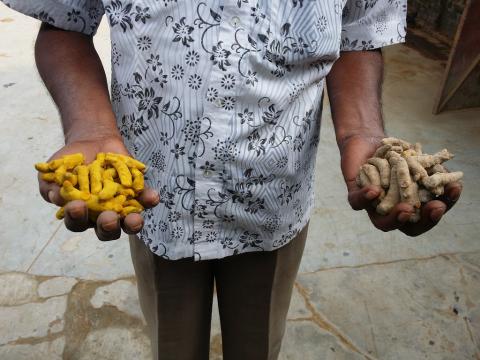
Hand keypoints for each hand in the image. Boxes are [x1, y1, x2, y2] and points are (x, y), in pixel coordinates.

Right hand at [38, 136, 159, 240]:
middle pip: (106, 230)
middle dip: (107, 226)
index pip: (77, 223)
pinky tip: (152, 197)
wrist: (91, 143)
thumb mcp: (54, 175)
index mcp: (80, 215)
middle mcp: (102, 216)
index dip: (77, 218)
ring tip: (135, 218)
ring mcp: (121, 206)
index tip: (76, 206)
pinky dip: (149, 200)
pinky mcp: (136, 193)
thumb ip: (52, 188)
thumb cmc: (70, 165)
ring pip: (128, 223)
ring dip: (133, 223)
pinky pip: (145, 201)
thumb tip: (58, 198)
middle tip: (108, 219)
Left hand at [340, 135, 462, 235]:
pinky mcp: (355, 195)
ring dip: (395, 217)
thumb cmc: (396, 153)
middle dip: (423, 220)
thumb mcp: (419, 160)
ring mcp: (373, 206)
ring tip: (406, 209)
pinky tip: (375, 191)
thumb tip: (450, 181)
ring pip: (381, 221)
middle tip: (435, 208)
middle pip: (407, 226)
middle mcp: (392, 210)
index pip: (427, 217)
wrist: (367, 141)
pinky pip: (358, 202)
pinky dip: (365, 197)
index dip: (438, 210)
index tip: (449, 196)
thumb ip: (433, 172)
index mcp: (410, 205)